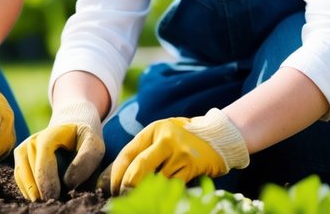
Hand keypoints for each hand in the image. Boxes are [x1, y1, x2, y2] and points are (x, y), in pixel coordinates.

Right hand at [14, 100, 104, 200]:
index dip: (47, 183)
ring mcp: (23, 149)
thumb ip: (87, 158)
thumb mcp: (94, 143)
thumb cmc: (83, 139)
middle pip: (31, 173)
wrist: (70, 127)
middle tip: (54, 201)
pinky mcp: (20, 158)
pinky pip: (20, 180)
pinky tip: (42, 195)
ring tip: (48, 200)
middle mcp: (32, 141)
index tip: (55, 197)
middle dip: (41, 190)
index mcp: (49, 135)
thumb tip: (68, 182)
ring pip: (23, 178)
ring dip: (34, 192)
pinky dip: (29, 190)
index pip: (43, 163)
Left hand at [107, 108, 248, 193]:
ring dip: (146, 193)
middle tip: (122, 197)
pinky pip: (172, 185)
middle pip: (139, 168)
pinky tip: (160, 196)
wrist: (218, 137)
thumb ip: (143, 149)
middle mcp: (166, 139)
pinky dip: (164, 192)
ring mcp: (180, 153)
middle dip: (127, 186)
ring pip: (156, 180)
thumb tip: (117, 175)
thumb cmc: (183, 138)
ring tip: (139, 198)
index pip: (128, 153)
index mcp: (153, 130)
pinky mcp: (191, 166)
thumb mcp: (162, 135)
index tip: (111, 188)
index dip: (116, 174)